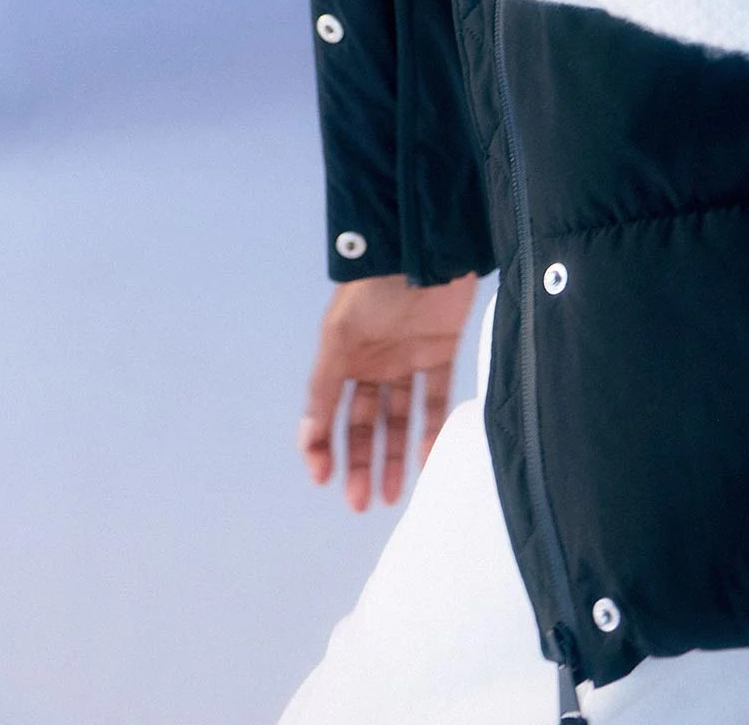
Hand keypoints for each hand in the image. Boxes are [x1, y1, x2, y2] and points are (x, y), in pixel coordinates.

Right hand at [298, 272, 478, 509]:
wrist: (423, 245)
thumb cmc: (373, 287)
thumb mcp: (339, 335)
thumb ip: (324, 386)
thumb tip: (307, 437)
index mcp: (343, 355)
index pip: (328, 410)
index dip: (323, 445)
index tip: (324, 479)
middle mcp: (373, 361)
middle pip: (364, 421)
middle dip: (360, 461)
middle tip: (361, 504)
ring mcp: (408, 357)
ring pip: (398, 417)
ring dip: (392, 455)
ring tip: (389, 496)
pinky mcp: (441, 350)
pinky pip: (434, 397)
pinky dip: (430, 428)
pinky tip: (425, 461)